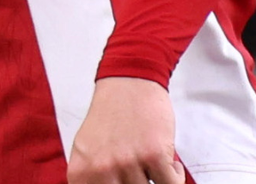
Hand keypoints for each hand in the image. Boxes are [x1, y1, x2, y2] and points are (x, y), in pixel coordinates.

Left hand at [67, 78, 184, 183]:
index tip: (123, 182)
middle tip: (142, 173)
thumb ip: (92, 178)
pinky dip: (174, 176)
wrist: (129, 83)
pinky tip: (168, 164)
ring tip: (153, 165)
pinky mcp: (153, 155)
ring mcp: (127, 163)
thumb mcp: (86, 150)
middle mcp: (101, 169)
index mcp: (81, 172)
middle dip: (138, 183)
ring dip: (156, 179)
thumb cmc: (110, 115)